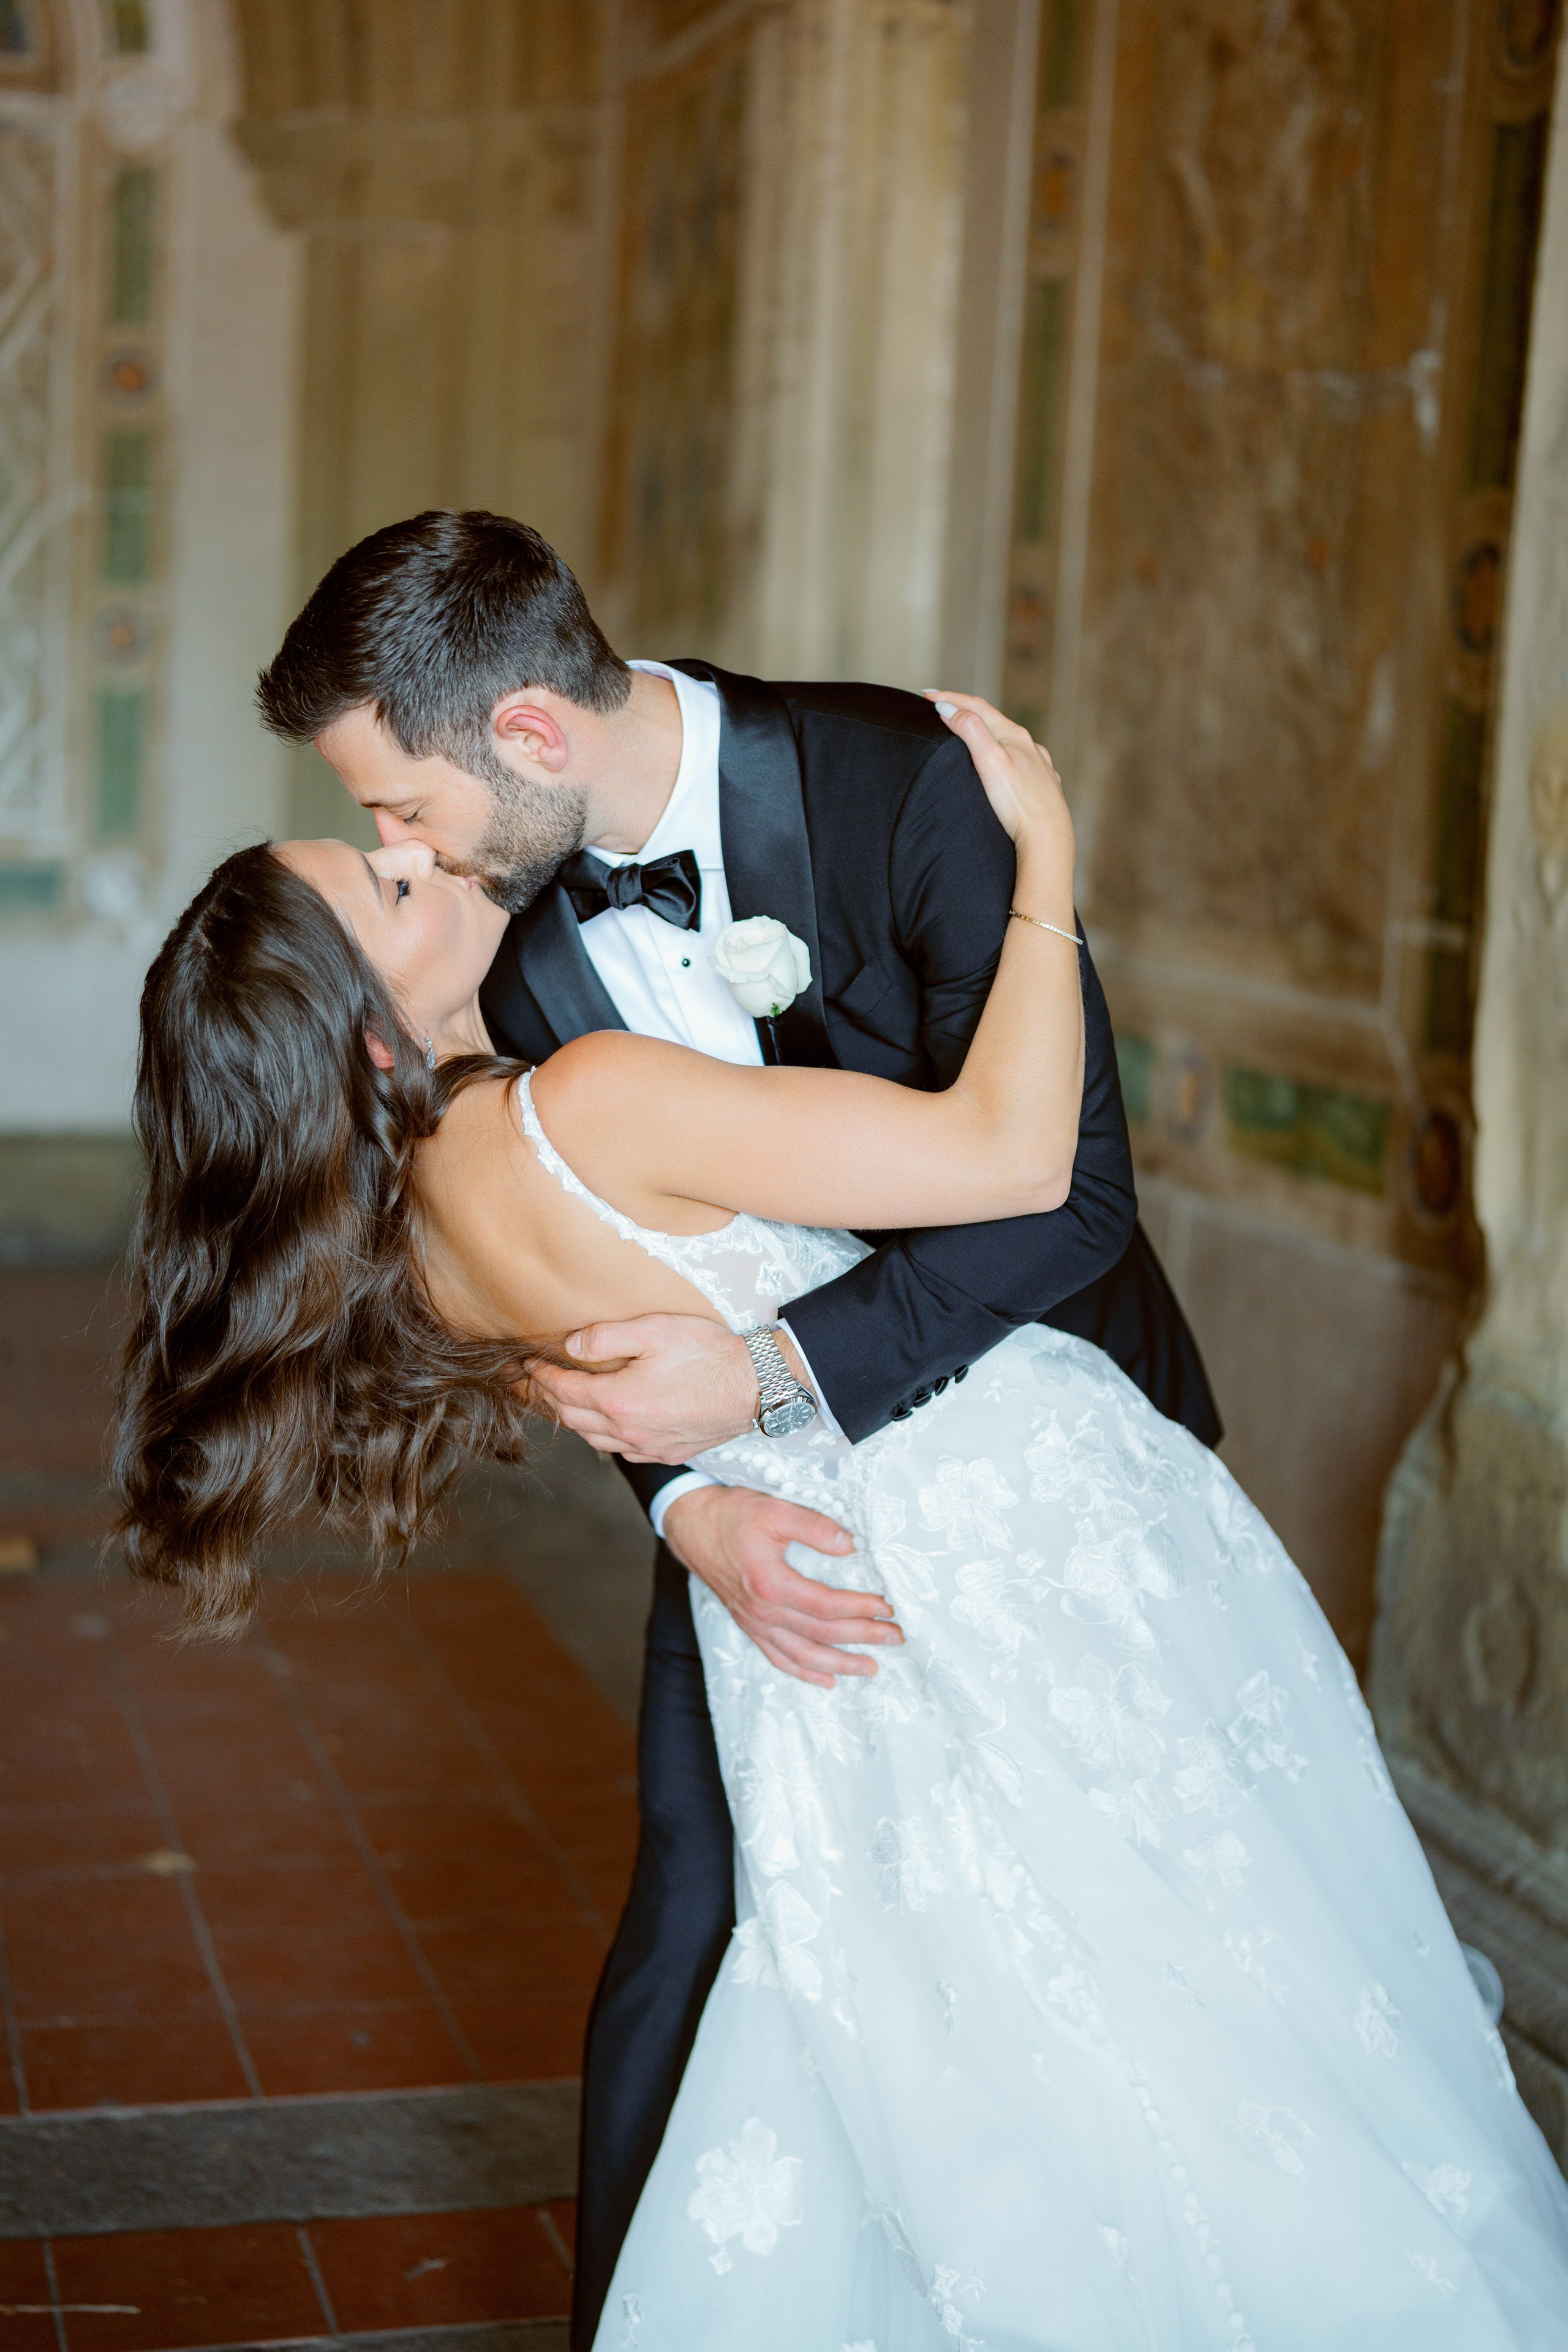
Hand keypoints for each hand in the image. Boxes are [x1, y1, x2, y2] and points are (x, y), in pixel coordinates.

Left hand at [528, 1313, 758, 1462]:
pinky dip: (604, 1438)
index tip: (529, 1365)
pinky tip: (606, 1426)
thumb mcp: (655, 1330)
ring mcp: (648, 1446)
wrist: (756, 1385)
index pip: (565, 1390)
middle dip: (550, 1399)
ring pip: (595, 1440)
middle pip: (573, 1418)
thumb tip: (571, 1346)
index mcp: (618, 1400)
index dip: (542, 1376)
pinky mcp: (668, 1452)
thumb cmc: (709, 1354)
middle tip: (537, 1383)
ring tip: (564, 1403)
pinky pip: (623, 1451)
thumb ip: (606, 1337)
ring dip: (573, 1421)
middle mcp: (628, 1431)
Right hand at [663, 1485, 902, 1687]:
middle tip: (895, 1638)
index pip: (826, 1605)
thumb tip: (850, 1544)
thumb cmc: (732, 1515)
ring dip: (839, 1664)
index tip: (887, 1607)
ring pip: (802, 1654)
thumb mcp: (774, 1509)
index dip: (860, 1608)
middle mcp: (763, 1611)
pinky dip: (803, 1671)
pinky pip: (778, 1657)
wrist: (691, 1526)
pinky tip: (825, 1679)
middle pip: (821, 1633)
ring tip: (870, 1668)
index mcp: (771, 1584)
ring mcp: (754, 1623)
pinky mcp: (749, 1625)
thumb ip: (814, 1527)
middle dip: (862, 1638)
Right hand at [924, 689, 1073, 855]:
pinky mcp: (1043, 786)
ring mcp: (1038, 766)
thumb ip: (970, 731)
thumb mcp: (989, 761)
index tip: (925, 695)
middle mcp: (1029, 746)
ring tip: (969, 734)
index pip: (976, 707)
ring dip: (986, 733)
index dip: (949, 698)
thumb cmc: (1018, 803)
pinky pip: (1021, 762)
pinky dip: (1004, 755)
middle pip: (993, 721)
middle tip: (941, 708)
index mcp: (1014, 736)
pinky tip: (1005, 764)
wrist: (1047, 838)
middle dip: (965, 712)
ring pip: (1009, 741)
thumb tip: (949, 708)